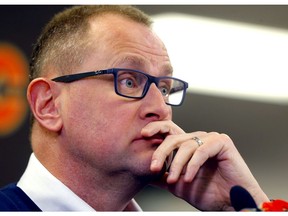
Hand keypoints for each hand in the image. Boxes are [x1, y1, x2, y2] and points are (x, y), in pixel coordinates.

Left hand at [141, 120, 268, 210]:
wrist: (231, 204)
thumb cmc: (210, 194)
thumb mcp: (179, 185)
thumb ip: (165, 177)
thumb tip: (148, 176)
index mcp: (189, 145)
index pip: (170, 130)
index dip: (156, 128)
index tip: (143, 135)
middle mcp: (199, 139)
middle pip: (174, 138)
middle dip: (161, 153)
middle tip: (154, 168)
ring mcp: (211, 139)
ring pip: (186, 146)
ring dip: (177, 165)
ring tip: (174, 181)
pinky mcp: (222, 142)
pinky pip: (201, 151)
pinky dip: (192, 165)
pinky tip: (188, 177)